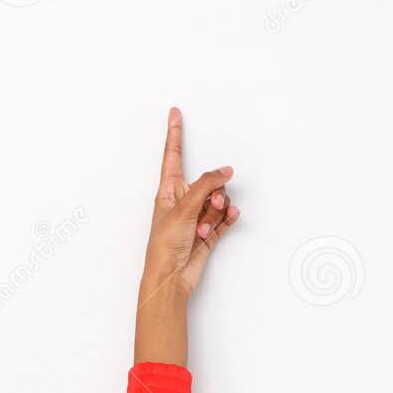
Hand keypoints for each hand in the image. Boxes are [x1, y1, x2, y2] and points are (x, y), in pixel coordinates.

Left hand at [142, 107, 238, 301]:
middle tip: (208, 207)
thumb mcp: (183, 208)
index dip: (174, 134)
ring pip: (219, 200)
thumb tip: (225, 171)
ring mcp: (196, 217)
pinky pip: (225, 217)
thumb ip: (206, 185)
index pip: (173, 156)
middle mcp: (182, 201)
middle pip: (208, 181)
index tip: (175, 112)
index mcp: (168, 191)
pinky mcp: (208, 233)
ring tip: (204, 228)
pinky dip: (227, 219)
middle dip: (214, 192)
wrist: (170, 279)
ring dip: (216, 213)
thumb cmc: (165, 246)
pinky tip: (226, 221)